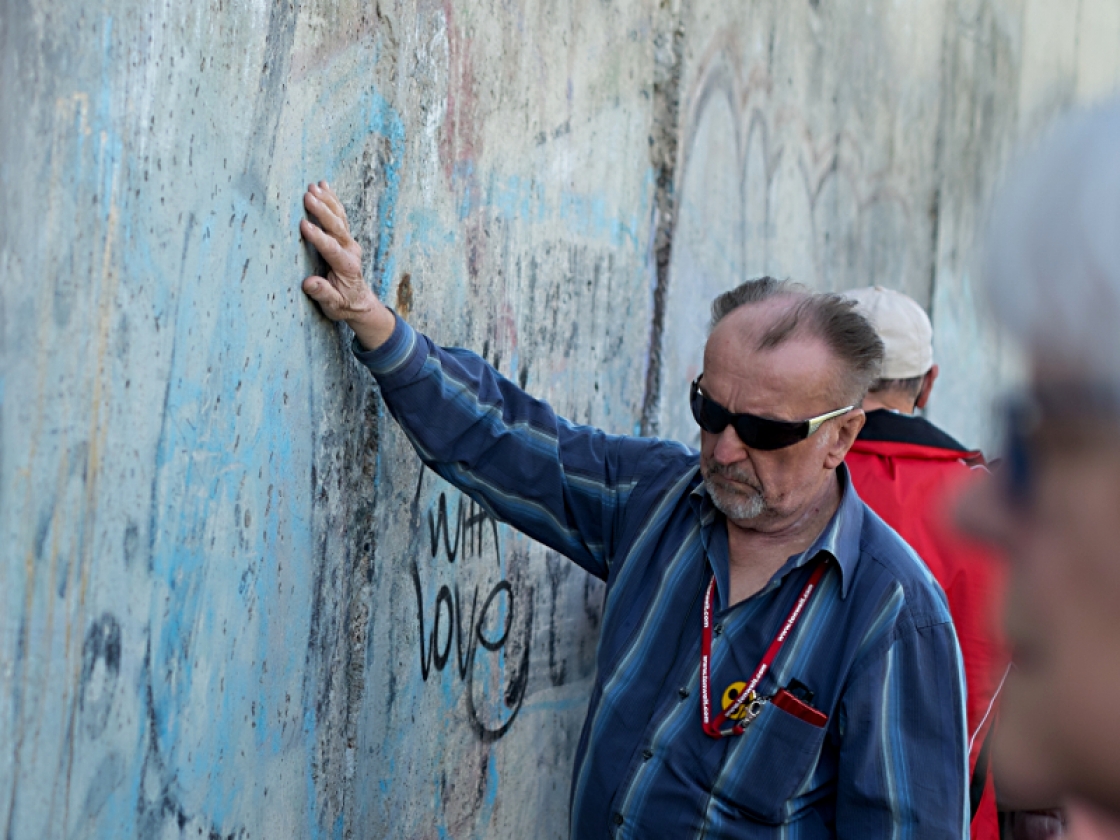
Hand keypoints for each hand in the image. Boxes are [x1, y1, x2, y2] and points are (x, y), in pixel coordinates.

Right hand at [300, 181, 395, 349]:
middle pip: (337, 227)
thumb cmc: (344, 304)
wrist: (360, 302)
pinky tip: (323, 185)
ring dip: (327, 200)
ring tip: (313, 186)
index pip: (331, 248)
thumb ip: (323, 294)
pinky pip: (340, 215)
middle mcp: (350, 250)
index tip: (303, 225)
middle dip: (322, 211)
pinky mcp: (346, 238)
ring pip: (339, 217)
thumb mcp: (334, 306)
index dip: (318, 237)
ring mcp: (349, 242)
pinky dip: (332, 199)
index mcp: (347, 266)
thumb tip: (309, 283)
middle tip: (307, 196)